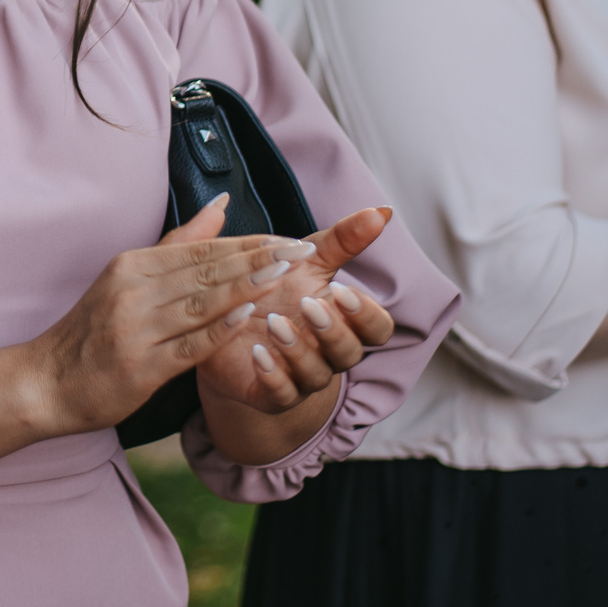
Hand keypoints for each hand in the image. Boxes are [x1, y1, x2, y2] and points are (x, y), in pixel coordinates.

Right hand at [20, 197, 297, 436]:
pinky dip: (220, 330)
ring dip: (246, 286)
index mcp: (132, 266)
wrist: (46, 382)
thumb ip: (177, 245)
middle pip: (206, 270)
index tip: (290, 237)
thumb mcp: (126, 279)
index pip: (201, 248)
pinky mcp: (141, 367)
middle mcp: (133, 291)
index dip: (249, 242)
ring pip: (202, 302)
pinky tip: (249, 317)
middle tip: (302, 250)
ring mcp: (137, 329)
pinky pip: (189, 345)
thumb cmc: (92, 332)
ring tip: (285, 274)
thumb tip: (221, 205)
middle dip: (259, 258)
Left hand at [194, 207, 396, 414]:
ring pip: (316, 375)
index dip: (366, 314)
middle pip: (351, 353)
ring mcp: (301, 377)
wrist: (225, 320)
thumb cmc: (274, 288)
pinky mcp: (270, 394)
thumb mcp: (305, 259)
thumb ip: (343, 240)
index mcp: (343, 321)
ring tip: (273, 322)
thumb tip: (382, 211)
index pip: (377, 328)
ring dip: (298, 350)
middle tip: (308, 305)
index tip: (340, 290)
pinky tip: (257, 352)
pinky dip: (272, 376)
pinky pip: (280, 395)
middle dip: (333, 331)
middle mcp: (328, 353)